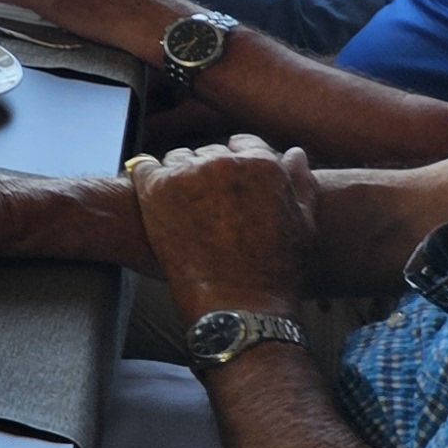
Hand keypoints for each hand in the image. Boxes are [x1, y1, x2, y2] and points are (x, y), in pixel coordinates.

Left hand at [128, 136, 317, 317]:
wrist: (240, 303)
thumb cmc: (277, 268)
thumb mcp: (304, 222)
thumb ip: (299, 181)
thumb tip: (294, 152)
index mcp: (263, 163)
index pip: (241, 143)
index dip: (236, 166)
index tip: (229, 189)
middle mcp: (225, 161)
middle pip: (208, 153)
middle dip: (209, 173)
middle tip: (208, 208)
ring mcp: (188, 173)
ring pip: (177, 159)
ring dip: (179, 177)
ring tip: (184, 212)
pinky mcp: (156, 188)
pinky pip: (143, 168)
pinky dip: (147, 181)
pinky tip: (156, 204)